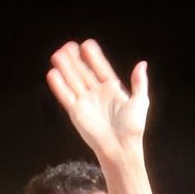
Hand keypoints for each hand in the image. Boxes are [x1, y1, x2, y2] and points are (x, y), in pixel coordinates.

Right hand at [47, 40, 148, 164]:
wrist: (122, 148)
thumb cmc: (133, 128)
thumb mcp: (140, 101)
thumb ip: (139, 83)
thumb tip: (142, 64)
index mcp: (112, 90)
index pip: (101, 69)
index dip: (94, 58)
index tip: (87, 44)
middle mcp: (96, 94)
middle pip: (83, 73)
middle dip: (75, 60)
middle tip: (68, 45)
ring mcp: (85, 103)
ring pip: (73, 81)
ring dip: (65, 68)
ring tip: (58, 54)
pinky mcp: (76, 113)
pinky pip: (66, 96)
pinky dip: (59, 86)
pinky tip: (52, 73)